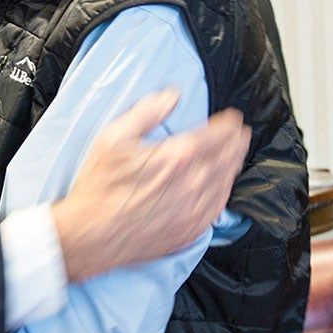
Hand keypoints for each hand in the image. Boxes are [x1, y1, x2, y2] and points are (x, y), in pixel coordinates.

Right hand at [51, 90, 250, 282]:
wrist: (91, 236)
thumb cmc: (98, 189)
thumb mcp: (113, 139)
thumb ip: (146, 112)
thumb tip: (170, 96)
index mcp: (176, 157)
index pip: (217, 135)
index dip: (229, 123)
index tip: (232, 118)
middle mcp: (192, 184)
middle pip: (227, 157)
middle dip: (237, 142)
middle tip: (240, 133)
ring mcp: (194, 210)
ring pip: (226, 182)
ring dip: (234, 164)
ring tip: (236, 154)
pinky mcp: (190, 231)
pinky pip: (219, 208)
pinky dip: (225, 192)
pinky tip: (224, 186)